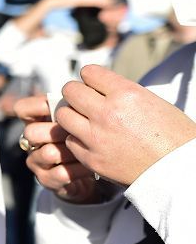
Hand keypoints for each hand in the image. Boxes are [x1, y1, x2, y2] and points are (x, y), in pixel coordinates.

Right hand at [14, 94, 104, 202]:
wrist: (95, 170)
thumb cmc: (88, 136)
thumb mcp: (83, 116)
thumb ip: (77, 104)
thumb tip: (81, 90)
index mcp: (38, 120)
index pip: (23, 108)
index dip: (38, 106)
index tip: (60, 106)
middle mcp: (32, 140)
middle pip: (31, 132)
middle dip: (56, 131)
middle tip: (78, 130)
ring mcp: (37, 161)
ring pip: (46, 153)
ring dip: (69, 150)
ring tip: (88, 149)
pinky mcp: (47, 180)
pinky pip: (58, 173)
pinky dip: (77, 169)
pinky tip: (91, 167)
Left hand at [56, 65, 195, 185]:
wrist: (180, 171)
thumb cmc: (173, 135)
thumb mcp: (151, 101)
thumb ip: (121, 93)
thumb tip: (97, 87)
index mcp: (126, 94)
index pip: (89, 73)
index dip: (90, 78)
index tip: (93, 84)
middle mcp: (107, 113)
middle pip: (70, 91)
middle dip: (75, 94)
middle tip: (82, 101)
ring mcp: (96, 137)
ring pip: (63, 116)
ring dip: (71, 115)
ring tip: (84, 120)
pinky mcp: (91, 159)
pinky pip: (70, 141)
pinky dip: (77, 139)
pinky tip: (91, 141)